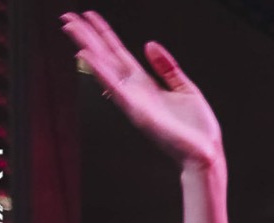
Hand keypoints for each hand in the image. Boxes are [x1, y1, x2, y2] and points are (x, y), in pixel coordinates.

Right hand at [62, 12, 222, 168]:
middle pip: (106, 58)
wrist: (206, 155)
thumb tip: (149, 44)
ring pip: (105, 69)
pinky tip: (88, 56)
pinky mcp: (138, 113)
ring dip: (87, 48)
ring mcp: (134, 102)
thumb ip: (167, 68)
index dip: (105, 34)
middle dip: (87, 37)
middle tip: (68, 16)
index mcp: (146, 85)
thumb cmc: (198, 130)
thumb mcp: (186, 90)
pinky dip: (101, 72)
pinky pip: (116, 88)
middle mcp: (135, 92)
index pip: (119, 54)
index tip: (90, 17)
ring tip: (71, 28)